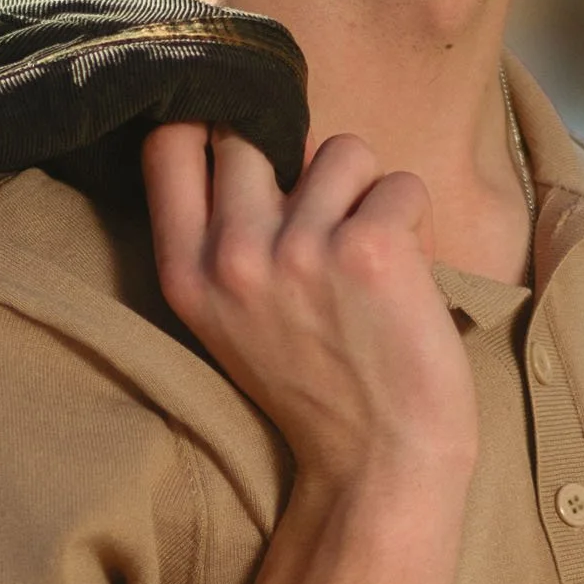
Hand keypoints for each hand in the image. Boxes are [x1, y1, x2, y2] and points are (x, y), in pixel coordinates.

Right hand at [143, 123, 477, 499]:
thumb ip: (223, 234)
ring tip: (370, 260)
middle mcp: (233, 256)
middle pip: (255, 131)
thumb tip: (251, 131)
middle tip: (329, 226)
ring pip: (343, 150)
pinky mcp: (371, 248)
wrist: (380, 464)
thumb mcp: (231, 317)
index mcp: (187, 273)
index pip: (168, 143)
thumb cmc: (318, 385)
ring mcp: (301, 249)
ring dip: (369, 194)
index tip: (244, 140)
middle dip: (302, 165)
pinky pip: (401, 185)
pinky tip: (407, 278)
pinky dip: (415, 223)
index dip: (210, 120)